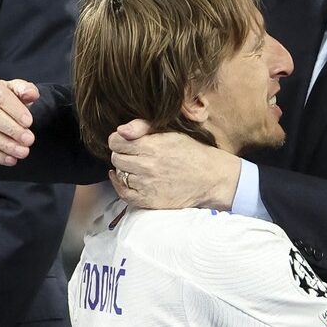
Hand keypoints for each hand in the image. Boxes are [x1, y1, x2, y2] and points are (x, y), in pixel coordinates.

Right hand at [0, 77, 38, 165]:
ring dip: (6, 146)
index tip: (29, 122)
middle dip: (12, 130)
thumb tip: (31, 94)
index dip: (15, 111)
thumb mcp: (17, 89)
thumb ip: (25, 90)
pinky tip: (11, 159)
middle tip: (29, 140)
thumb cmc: (8, 98)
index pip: (1, 98)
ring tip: (23, 152)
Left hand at [109, 122, 241, 210]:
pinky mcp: (149, 201)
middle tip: (133, 153)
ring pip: (120, 174)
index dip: (118, 139)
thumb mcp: (171, 131)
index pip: (116, 141)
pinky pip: (124, 193)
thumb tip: (120, 130)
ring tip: (137, 166)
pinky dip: (120, 185)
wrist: (211, 177)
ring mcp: (147, 185)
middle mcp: (147, 166)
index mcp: (152, 146)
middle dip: (122, 153)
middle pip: (116, 157)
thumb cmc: (191, 152)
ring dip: (125, 169)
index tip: (124, 140)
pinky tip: (124, 178)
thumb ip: (143, 126)